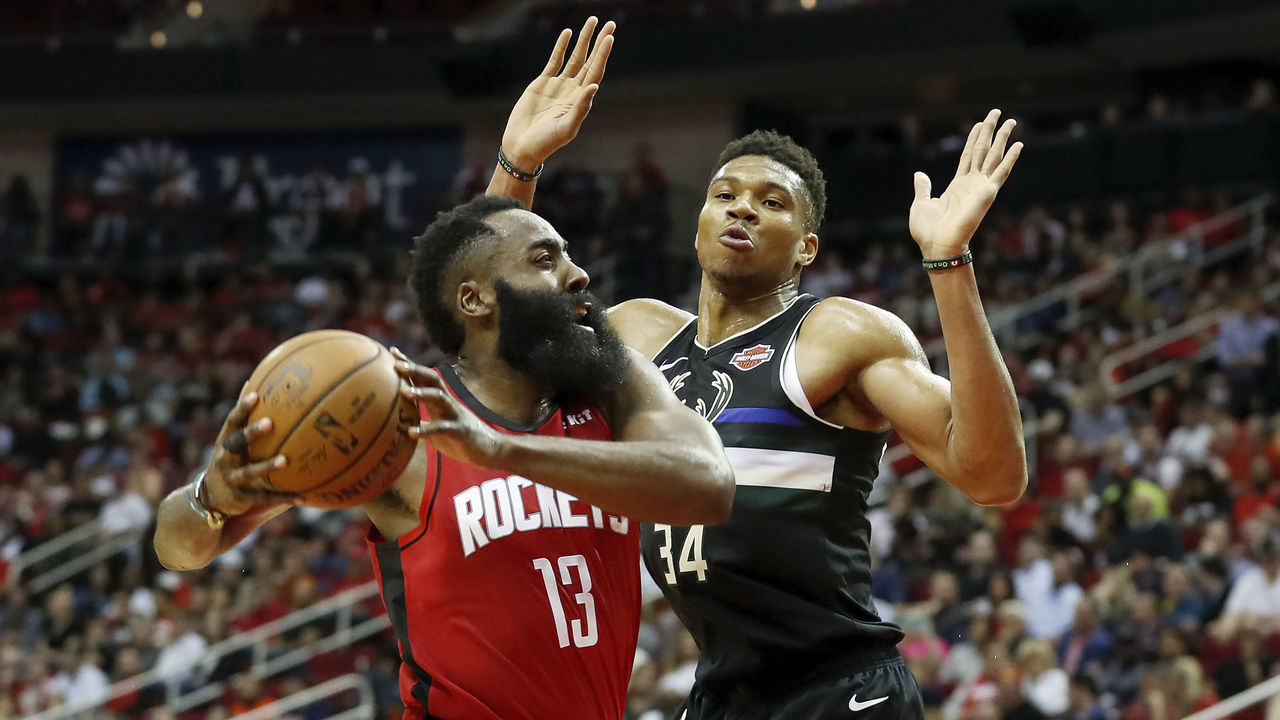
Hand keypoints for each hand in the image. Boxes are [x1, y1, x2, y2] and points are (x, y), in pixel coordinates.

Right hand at [204, 392, 297, 515]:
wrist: (211, 496)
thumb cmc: (230, 459)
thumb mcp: (232, 439)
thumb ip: (243, 416)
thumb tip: (254, 381)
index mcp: (225, 442)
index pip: (231, 421)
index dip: (241, 408)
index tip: (255, 395)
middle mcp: (224, 459)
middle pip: (235, 444)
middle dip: (250, 433)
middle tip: (270, 423)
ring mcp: (231, 479)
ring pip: (249, 472)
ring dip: (266, 466)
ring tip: (285, 461)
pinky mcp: (241, 498)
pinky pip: (263, 497)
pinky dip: (281, 497)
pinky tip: (301, 497)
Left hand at [392, 350, 504, 467]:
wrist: (490, 449)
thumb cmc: (459, 439)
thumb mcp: (437, 428)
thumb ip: (420, 421)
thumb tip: (397, 423)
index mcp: (441, 400)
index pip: (424, 377)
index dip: (410, 364)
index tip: (392, 352)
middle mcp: (448, 402)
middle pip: (432, 379)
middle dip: (415, 370)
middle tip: (397, 365)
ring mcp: (456, 415)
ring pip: (440, 398)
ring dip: (422, 393)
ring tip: (404, 392)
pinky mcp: (461, 431)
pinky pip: (444, 428)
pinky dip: (427, 429)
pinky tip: (411, 433)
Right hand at [500, 16, 615, 169]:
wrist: (522, 145)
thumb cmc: (546, 142)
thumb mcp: (566, 127)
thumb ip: (580, 107)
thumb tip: (594, 86)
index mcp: (581, 100)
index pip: (596, 72)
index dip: (603, 55)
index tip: (610, 38)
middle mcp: (573, 90)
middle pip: (590, 60)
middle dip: (599, 42)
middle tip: (609, 24)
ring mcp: (559, 85)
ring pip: (574, 56)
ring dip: (583, 40)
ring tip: (591, 22)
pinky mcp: (543, 82)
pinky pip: (555, 60)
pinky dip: (561, 46)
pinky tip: (568, 33)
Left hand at [909, 109, 1021, 257]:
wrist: (937, 245)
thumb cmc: (928, 231)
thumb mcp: (921, 203)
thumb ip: (923, 187)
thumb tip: (919, 175)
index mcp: (958, 185)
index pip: (968, 155)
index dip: (973, 138)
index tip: (980, 123)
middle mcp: (972, 184)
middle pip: (983, 150)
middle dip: (991, 131)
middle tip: (998, 112)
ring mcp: (981, 187)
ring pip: (994, 156)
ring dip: (1003, 138)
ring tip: (1012, 121)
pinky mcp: (987, 193)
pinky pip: (1001, 172)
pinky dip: (1010, 159)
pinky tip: (1019, 145)